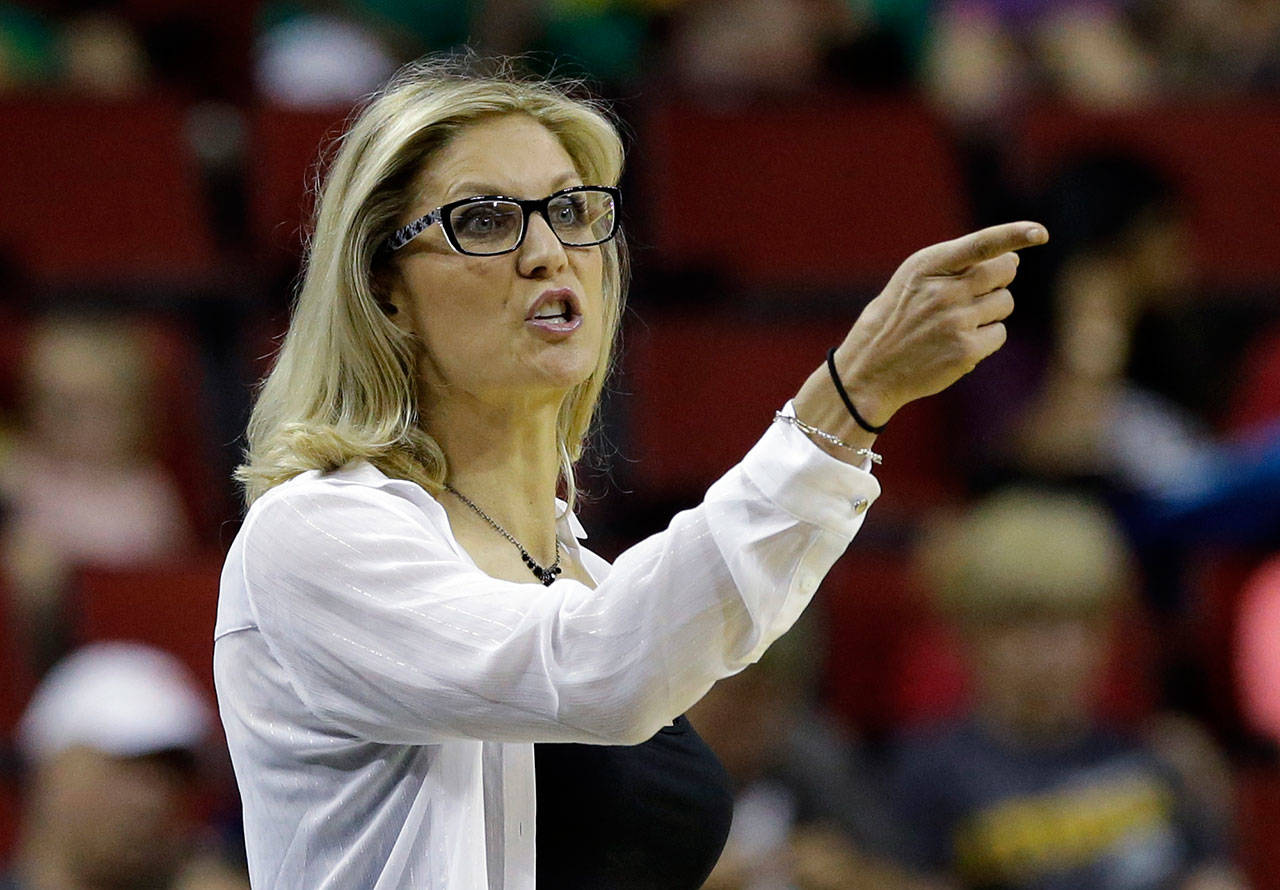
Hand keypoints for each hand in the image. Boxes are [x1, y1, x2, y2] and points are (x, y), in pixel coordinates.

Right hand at [830, 221, 1047, 426]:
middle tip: (978, 292)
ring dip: (990, 311)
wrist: (868, 371)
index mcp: (927, 266)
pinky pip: (998, 334)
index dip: (1014, 234)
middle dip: (999, 278)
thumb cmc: (895, 321)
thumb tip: (1013, 259)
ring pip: (1004, 303)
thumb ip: (956, 267)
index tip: (1039, 233)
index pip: (981, 244)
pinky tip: (958, 344)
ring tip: (958, 323)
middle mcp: (943, 291)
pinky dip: (986, 339)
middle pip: (1003, 271)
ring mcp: (956, 322)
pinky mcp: (965, 351)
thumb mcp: (912, 282)